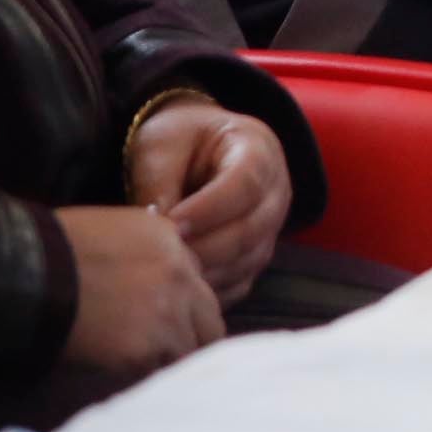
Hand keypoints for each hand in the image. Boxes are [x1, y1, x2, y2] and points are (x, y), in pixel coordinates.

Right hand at [59, 203, 225, 376]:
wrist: (23, 273)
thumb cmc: (51, 249)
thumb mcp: (112, 230)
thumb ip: (148, 251)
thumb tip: (160, 274)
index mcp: (171, 241)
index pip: (197, 283)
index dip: (182, 304)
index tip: (164, 320)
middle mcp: (180, 275)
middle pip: (209, 319)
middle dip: (189, 336)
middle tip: (162, 351)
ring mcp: (167, 313)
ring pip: (189, 349)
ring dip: (167, 359)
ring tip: (135, 363)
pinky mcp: (144, 349)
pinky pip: (156, 371)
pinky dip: (141, 374)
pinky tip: (116, 369)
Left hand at [125, 93, 293, 302]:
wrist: (193, 151)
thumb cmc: (179, 142)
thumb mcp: (162, 146)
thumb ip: (159, 183)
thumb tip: (154, 228)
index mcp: (258, 149)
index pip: (246, 184)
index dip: (210, 208)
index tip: (171, 223)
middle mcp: (276, 191)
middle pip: (251, 228)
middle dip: (204, 246)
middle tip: (160, 255)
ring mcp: (271, 227)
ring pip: (247, 260)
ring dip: (206, 271)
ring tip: (165, 270)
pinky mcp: (256, 256)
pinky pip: (239, 283)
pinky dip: (210, 289)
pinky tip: (178, 285)